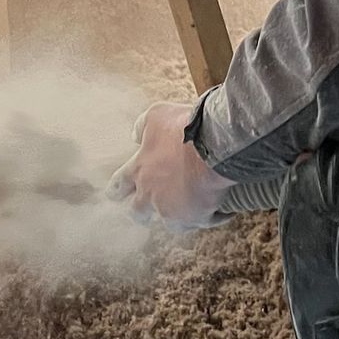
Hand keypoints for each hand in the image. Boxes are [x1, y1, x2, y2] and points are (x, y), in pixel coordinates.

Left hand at [107, 101, 235, 231]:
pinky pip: (202, 223)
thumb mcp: (156, 115)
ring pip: (168, 223)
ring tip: (188, 212)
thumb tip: (134, 135)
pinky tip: (222, 211)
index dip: (117, 189)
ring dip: (176, 217)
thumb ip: (142, 126)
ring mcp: (172, 209)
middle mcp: (151, 194)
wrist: (213, 146)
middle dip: (141, 212)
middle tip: (146, 211)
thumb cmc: (184, 128)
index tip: (116, 193)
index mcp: (139, 169)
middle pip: (137, 212)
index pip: (118, 185)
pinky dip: (211, 217)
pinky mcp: (195, 218)